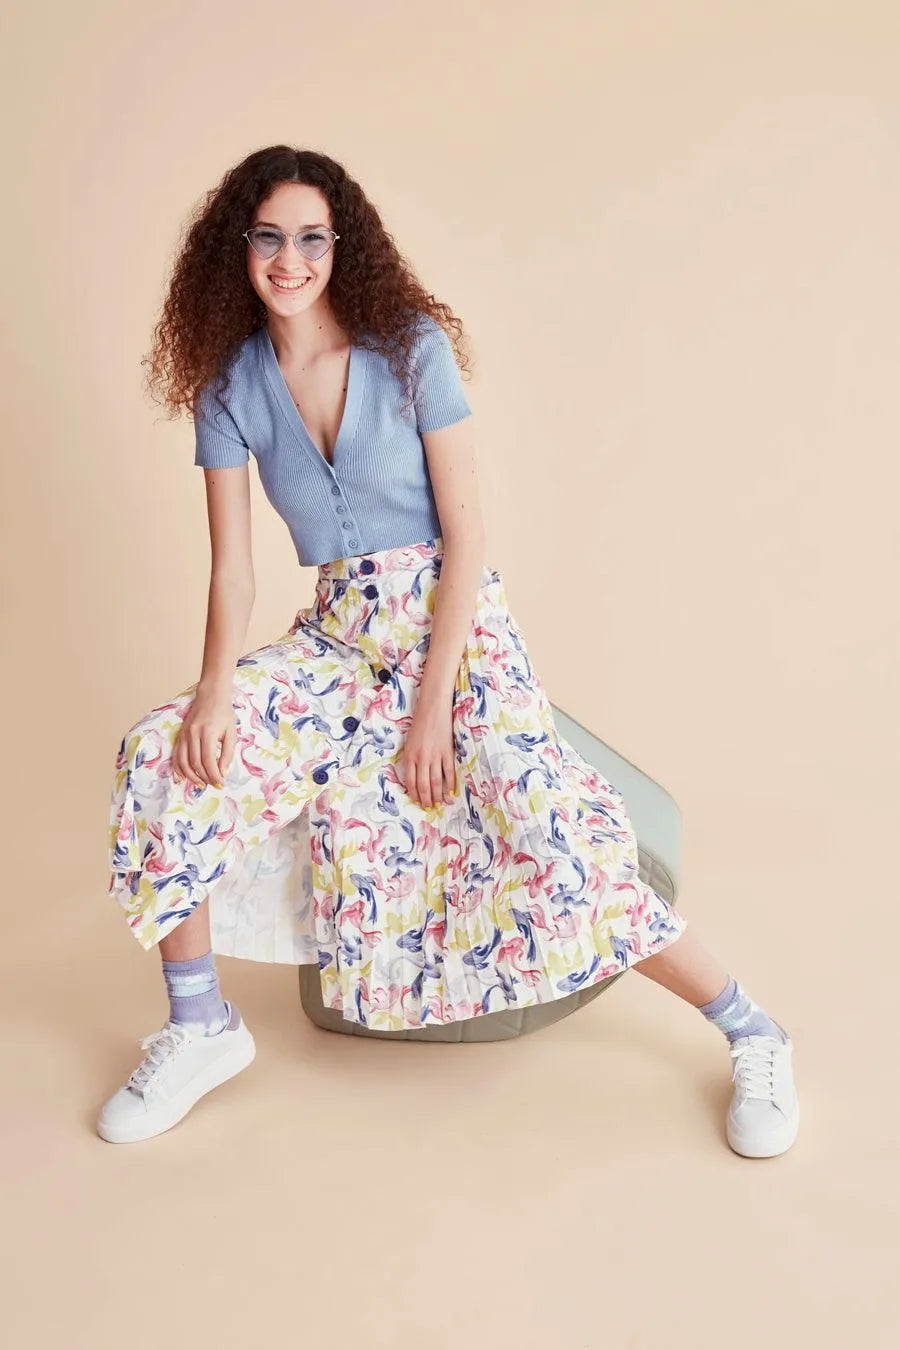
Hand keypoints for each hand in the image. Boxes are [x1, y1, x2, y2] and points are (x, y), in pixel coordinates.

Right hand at [172, 688, 237, 788]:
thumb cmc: (224, 714)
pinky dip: (177, 768)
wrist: (211, 696)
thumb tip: (222, 772)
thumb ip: (228, 753)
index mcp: (208, 733)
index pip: (208, 761)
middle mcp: (193, 734)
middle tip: (213, 784)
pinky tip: (181, 777)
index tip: (220, 783)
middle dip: (204, 777)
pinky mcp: (180, 735)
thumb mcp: (231, 733)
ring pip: (183, 761)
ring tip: (200, 784)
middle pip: (195, 763)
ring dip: (191, 776)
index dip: (213, 775)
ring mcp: (184, 734)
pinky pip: (176, 754)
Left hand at [398, 691, 456, 807]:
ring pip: (436, 782)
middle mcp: (421, 758)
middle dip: (426, 799)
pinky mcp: (447, 752)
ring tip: (440, 804)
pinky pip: (449, 772)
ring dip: (438, 795)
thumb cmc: (419, 724)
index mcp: (409, 756)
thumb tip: (416, 777)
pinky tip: (451, 792)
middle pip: (424, 785)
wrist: (433, 708)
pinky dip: (450, 784)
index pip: (411, 782)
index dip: (414, 794)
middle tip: (429, 808)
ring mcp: (435, 756)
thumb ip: (411, 759)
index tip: (417, 802)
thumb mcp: (409, 742)